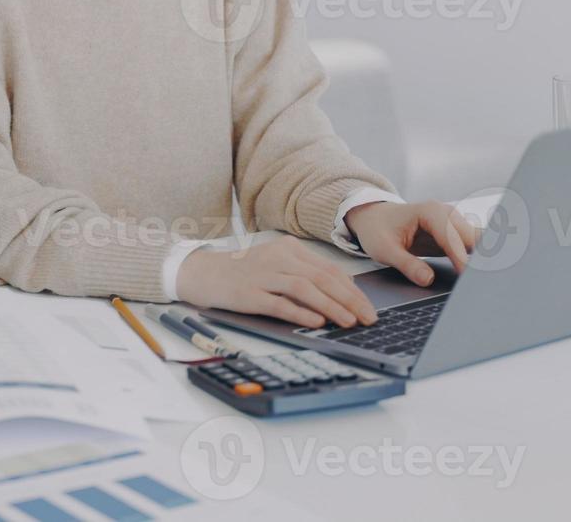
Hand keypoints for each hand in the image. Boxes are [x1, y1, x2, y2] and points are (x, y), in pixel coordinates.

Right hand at [175, 235, 377, 328]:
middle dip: (349, 300)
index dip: (352, 290)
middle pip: (321, 278)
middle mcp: (278, 258)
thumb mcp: (277, 264)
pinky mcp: (249, 294)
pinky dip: (301, 312)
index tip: (368, 307)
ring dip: (331, 306)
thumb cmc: (244, 272)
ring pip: (304, 289)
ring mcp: (262, 275)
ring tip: (349, 322)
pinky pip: (280, 302)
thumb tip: (344, 290)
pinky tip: (317, 322)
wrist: (202, 273)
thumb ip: (306, 273)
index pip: (329, 269)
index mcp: (288, 248)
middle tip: (368, 318)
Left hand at [344, 200, 478, 286]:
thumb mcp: (384, 250)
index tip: (467, 277)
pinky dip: (479, 259)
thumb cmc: (379, 231)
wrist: (376, 219)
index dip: (460, 257)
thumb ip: (407, 264)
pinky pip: (473, 247)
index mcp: (430, 212)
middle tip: (482, 283)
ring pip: (478, 242)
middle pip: (472, 238)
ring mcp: (455, 223)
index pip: (451, 236)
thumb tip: (428, 280)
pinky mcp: (457, 234)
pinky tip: (482, 275)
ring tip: (488, 281)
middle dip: (479, 258)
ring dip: (483, 259)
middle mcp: (447, 213)